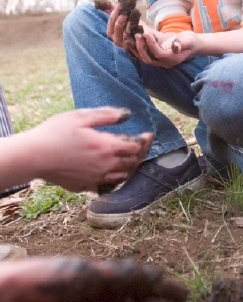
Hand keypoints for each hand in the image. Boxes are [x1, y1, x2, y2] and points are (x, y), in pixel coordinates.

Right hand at [26, 108, 152, 191]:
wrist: (33, 156)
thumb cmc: (55, 132)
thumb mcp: (80, 117)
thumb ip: (107, 115)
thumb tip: (127, 115)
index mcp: (106, 146)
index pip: (136, 146)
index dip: (145, 140)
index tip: (149, 134)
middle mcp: (106, 165)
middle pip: (133, 162)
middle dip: (141, 153)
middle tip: (143, 146)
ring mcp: (96, 178)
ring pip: (123, 176)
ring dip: (130, 167)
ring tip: (132, 159)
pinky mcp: (86, 186)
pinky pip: (107, 184)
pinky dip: (115, 178)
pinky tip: (113, 172)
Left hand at [135, 31, 196, 67]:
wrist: (191, 45)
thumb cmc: (190, 40)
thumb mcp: (189, 40)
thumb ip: (182, 43)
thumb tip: (175, 47)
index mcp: (173, 59)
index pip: (159, 53)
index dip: (151, 44)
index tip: (146, 33)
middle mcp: (165, 63)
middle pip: (149, 59)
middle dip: (142, 47)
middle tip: (137, 34)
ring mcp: (160, 62)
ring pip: (145, 59)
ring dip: (137, 49)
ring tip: (132, 37)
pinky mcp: (156, 58)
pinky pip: (145, 56)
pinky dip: (138, 49)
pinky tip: (132, 41)